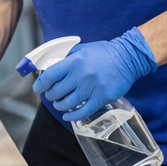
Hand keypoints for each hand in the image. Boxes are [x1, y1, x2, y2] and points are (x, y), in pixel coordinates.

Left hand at [32, 27, 156, 120]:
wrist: (129, 57)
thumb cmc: (103, 53)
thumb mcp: (81, 49)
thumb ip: (65, 58)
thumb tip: (48, 67)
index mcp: (74, 61)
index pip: (49, 76)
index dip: (40, 84)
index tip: (37, 88)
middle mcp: (81, 75)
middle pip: (56, 92)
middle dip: (50, 96)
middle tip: (51, 95)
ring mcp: (92, 88)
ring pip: (67, 104)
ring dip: (59, 106)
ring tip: (59, 104)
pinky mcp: (103, 98)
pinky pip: (83, 112)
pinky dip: (72, 116)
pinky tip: (67, 116)